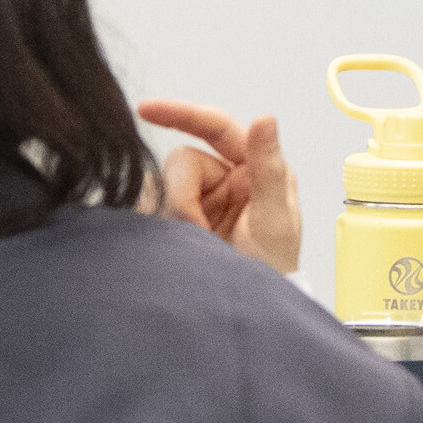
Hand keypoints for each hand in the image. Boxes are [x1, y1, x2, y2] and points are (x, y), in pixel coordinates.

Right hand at [140, 100, 302, 274]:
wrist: (249, 312)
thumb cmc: (273, 270)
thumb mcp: (276, 220)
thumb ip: (269, 169)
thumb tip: (265, 119)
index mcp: (254, 167)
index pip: (214, 127)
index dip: (180, 113)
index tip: (146, 110)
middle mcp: (226, 177)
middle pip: (182, 161)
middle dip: (184, 195)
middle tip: (197, 230)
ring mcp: (201, 198)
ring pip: (165, 185)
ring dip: (175, 214)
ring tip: (196, 243)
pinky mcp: (179, 219)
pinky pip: (154, 205)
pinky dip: (161, 223)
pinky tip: (181, 242)